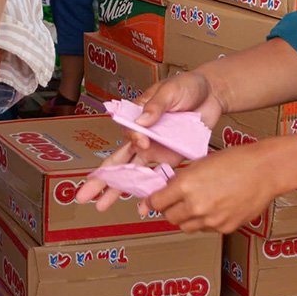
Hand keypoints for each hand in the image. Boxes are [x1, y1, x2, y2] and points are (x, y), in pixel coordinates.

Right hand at [74, 70, 224, 208]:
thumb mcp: (170, 90)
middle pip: (118, 159)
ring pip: (132, 173)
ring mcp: (155, 149)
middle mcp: (143, 135)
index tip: (143, 141)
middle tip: (84, 195)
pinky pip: (158, 178)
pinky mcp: (171, 158)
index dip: (132, 139)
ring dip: (118, 190)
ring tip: (102, 206)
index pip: (127, 131)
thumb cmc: (186, 86)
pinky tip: (143, 209)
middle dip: (102, 178)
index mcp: (137, 115)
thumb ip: (155, 105)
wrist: (212, 94)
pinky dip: (151, 193)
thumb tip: (142, 121)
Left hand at [146, 139, 278, 232]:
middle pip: (169, 217)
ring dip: (186, 217)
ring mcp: (211, 219)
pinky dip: (206, 222)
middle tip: (176, 201)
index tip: (154, 200)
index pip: (156, 202)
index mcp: (186, 185)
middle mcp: (196, 205)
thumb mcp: (200, 163)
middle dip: (170, 209)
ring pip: (187, 226)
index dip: (153, 201)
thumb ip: (179, 180)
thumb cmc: (236, 161)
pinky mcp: (225, 228)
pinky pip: (206, 229)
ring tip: (197, 204)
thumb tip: (163, 193)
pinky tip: (214, 208)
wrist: (265, 170)